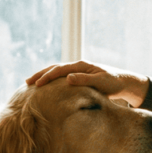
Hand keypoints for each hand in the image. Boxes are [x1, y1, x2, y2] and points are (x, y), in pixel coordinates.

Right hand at [26, 61, 149, 107]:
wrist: (124, 83)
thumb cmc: (113, 83)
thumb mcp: (100, 82)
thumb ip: (84, 80)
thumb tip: (67, 78)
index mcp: (81, 66)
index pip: (59, 69)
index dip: (47, 76)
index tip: (37, 84)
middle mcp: (78, 66)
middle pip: (54, 68)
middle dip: (40, 74)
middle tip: (27, 82)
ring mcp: (78, 71)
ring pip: (56, 71)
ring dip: (44, 76)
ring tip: (31, 83)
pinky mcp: (79, 77)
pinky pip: (61, 77)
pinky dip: (51, 80)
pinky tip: (45, 87)